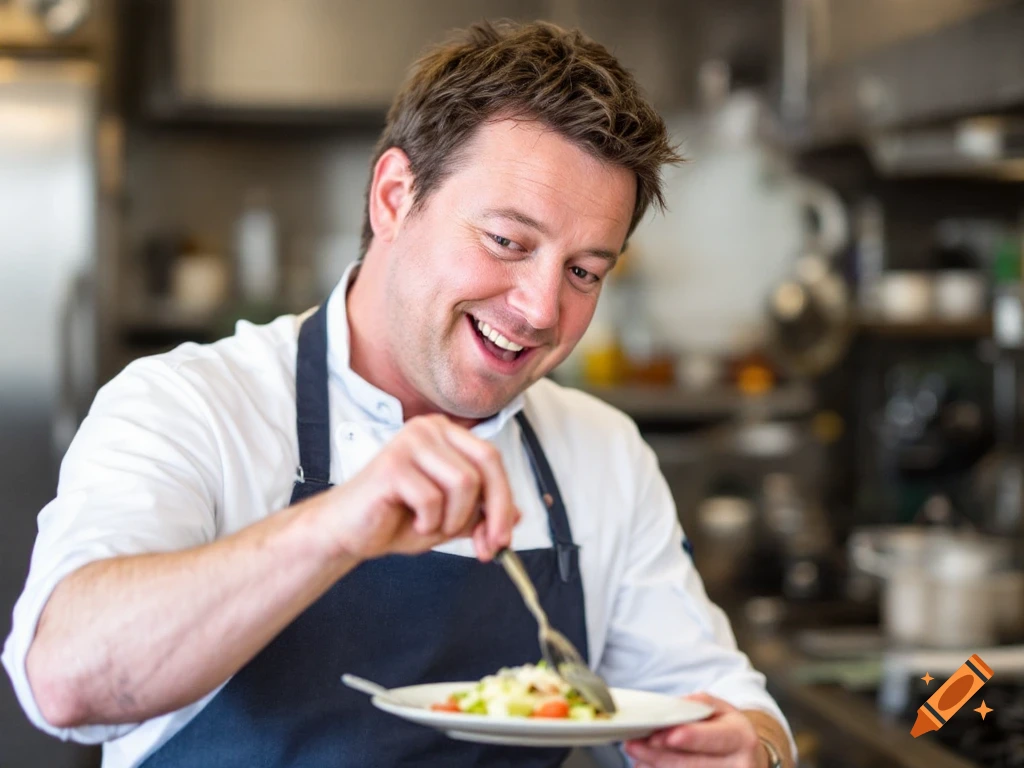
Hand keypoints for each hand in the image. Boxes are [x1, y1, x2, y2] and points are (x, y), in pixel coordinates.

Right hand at [320, 415, 518, 562]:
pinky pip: (432, 498)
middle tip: (488, 546)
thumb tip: (518, 515)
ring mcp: (409, 442)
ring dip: (453, 519)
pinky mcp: (392, 464)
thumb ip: (481, 512)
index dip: (505, 500)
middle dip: (494, 510)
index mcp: (446, 434)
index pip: (491, 459)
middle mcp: (429, 428)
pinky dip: (428, 522)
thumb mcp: (450, 517)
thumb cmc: (395, 519)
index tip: (503, 537)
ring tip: (431, 527)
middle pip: (485, 464)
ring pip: (463, 483)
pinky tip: (412, 523)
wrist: (347, 531)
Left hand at [624, 693, 764, 767]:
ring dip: (656, 767)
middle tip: (633, 744)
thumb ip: (698, 705)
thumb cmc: (728, 730)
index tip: (662, 735)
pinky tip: (647, 766)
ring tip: (636, 756)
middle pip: (693, 764)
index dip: (688, 737)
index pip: (714, 738)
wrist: (749, 758)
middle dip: (659, 755)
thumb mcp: (721, 710)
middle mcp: (739, 764)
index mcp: (741, 737)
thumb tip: (674, 708)